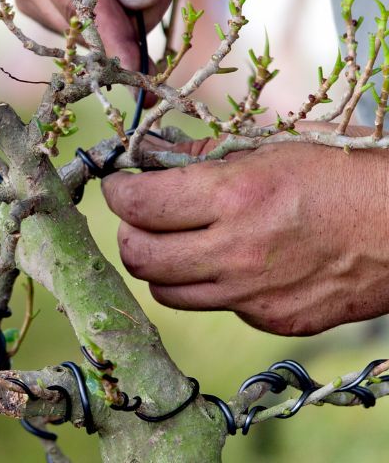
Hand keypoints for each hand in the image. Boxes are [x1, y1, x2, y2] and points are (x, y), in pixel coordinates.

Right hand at [7, 0, 174, 73]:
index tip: (133, 64)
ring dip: (126, 11)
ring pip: (85, 31)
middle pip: (80, 22)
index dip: (109, 33)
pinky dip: (116, 12)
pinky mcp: (46, 1)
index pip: (76, 1)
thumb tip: (134, 0)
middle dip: (128, 13)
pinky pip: (86, 27)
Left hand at [101, 138, 388, 335]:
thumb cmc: (348, 171)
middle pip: (138, 257)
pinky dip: (209, 284)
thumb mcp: (275, 146)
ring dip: (161, 264)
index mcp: (235, 196)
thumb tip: (150, 154)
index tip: (119, 184)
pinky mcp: (273, 320)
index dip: (117, 192)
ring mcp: (254, 295)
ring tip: (180, 240)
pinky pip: (214, 306)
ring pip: (165, 292)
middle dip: (129, 232)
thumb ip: (204, 155)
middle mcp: (236, 252)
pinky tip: (234, 261)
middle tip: (141, 215)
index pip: (137, 205)